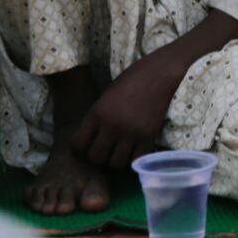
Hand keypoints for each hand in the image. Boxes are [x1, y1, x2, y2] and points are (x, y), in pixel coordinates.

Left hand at [71, 50, 185, 169]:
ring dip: (115, 159)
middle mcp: (112, 126)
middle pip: (95, 157)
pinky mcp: (149, 137)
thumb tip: (92, 138)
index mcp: (97, 113)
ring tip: (119, 150)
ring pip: (115, 163)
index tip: (88, 143)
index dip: (80, 147)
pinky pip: (136, 159)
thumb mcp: (106, 96)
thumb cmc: (132, 80)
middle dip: (97, 156)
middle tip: (104, 149)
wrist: (160, 74)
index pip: (78, 144)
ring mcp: (131, 133)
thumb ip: (98, 117)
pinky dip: (133, 157)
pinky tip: (134, 148)